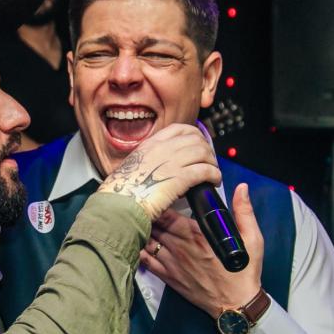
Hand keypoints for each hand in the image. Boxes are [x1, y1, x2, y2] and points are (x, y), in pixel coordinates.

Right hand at [99, 123, 220, 220]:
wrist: (119, 204)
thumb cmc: (121, 193)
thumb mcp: (133, 168)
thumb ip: (149, 163)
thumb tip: (163, 169)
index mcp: (150, 144)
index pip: (179, 129)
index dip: (194, 135)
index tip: (199, 144)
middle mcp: (162, 148)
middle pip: (195, 139)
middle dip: (207, 149)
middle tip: (209, 162)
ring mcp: (172, 161)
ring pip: (203, 153)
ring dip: (212, 162)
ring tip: (213, 173)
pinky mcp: (180, 177)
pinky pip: (205, 170)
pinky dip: (214, 174)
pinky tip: (214, 181)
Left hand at [140, 183, 262, 318]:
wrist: (236, 304)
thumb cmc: (243, 271)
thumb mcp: (252, 239)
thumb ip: (244, 211)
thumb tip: (242, 187)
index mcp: (196, 235)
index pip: (167, 213)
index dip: (159, 201)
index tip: (159, 193)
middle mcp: (179, 247)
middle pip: (153, 224)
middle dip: (148, 212)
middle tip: (145, 203)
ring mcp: (171, 263)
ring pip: (146, 240)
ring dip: (141, 229)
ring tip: (139, 219)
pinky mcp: (168, 277)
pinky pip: (146, 261)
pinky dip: (139, 249)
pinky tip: (137, 240)